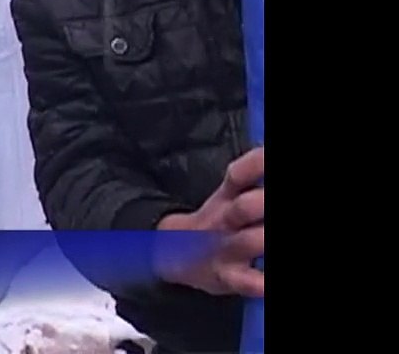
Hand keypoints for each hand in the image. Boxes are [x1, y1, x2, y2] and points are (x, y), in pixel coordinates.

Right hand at [155, 147, 263, 296]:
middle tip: (271, 202)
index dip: (259, 164)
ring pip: (248, 241)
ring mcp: (225, 249)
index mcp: (226, 198)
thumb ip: (249, 178)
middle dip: (265, 203)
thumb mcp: (225, 197)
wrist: (171, 256)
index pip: (240, 174)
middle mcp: (225, 220)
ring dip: (265, 238)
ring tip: (270, 235)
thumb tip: (264, 159)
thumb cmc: (215, 225)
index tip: (269, 157)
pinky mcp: (227, 277)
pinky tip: (267, 284)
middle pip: (244, 206)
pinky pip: (245, 281)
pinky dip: (260, 284)